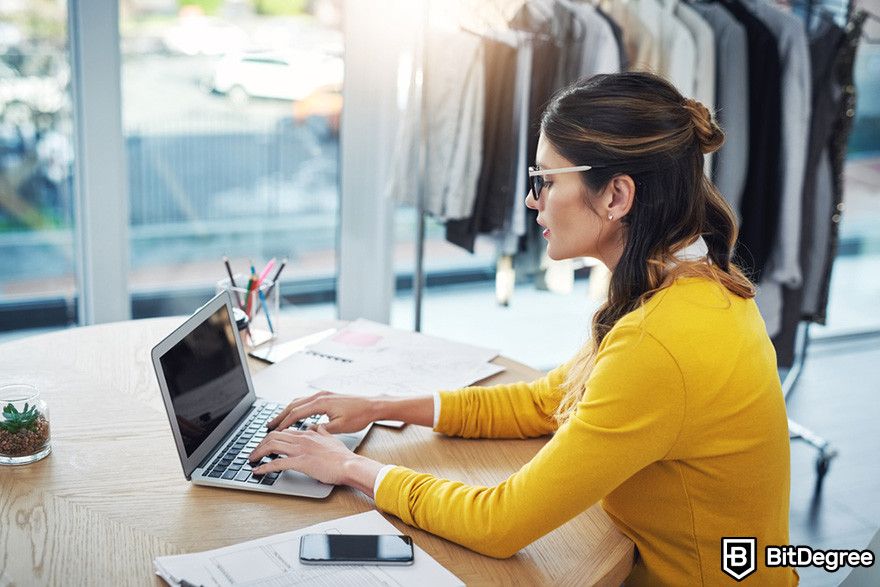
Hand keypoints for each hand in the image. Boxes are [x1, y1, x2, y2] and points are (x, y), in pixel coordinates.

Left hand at [248, 425, 380, 491]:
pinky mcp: (301, 462)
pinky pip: (277, 463)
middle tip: (253, 452)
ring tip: (251, 460)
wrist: (350, 465)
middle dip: (259, 444)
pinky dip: (264, 467)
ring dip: (257, 453)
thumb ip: (323, 432)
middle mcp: (302, 439)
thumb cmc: (343, 456)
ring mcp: (300, 450)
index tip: (263, 444)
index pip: (283, 431)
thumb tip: (318, 427)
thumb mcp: (332, 439)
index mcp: (308, 433)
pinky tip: (257, 471)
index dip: (270, 437)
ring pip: (271, 446)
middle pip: (273, 436)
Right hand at [268, 391, 379, 433]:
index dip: (284, 423)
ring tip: (278, 421)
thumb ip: (322, 430)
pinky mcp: (327, 396)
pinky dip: (297, 408)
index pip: (296, 413)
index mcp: (322, 402)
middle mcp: (320, 396)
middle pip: (293, 405)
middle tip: (268, 425)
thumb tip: (307, 433)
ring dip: (287, 411)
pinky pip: (306, 401)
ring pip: (299, 402)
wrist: (372, 405)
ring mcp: (323, 394)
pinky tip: (295, 416)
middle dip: (280, 416)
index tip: (274, 431)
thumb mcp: (341, 427)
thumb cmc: (359, 416)